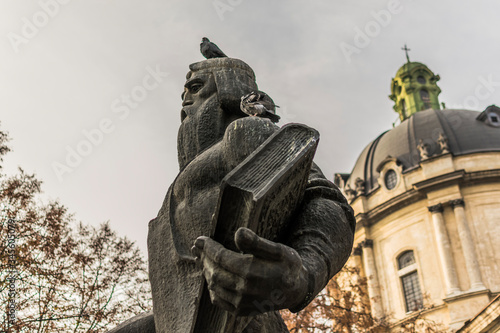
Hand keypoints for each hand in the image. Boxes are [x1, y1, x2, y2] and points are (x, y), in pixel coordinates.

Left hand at [191, 227, 308, 315]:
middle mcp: (245, 290)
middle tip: (198, 247)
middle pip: (214, 271)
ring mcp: (242, 303)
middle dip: (204, 258)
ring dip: (206, 271)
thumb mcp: (279, 250)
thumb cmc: (288, 266)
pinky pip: (218, 300)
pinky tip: (212, 277)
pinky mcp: (241, 311)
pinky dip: (211, 287)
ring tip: (202, 259)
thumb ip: (257, 242)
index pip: (221, 257)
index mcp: (252, 272)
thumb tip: (238, 233)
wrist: (297, 290)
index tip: (199, 239)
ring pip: (214, 285)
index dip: (208, 247)